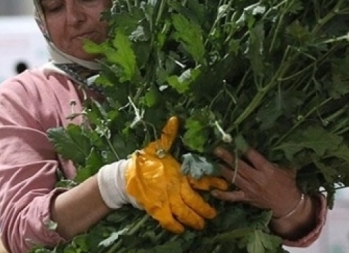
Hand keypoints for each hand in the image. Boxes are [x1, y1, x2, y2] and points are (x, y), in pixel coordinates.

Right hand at [125, 116, 227, 233]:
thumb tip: (175, 119)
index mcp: (177, 172)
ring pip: (184, 212)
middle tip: (214, 214)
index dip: (212, 182)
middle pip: (194, 200)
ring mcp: (165, 199)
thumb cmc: (143, 161)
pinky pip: (167, 220)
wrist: (124, 176)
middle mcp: (174, 187)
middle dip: (205, 208)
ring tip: (202, 224)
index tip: (223, 185)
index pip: (199, 178)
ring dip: (194, 219)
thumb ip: (168, 135)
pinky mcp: (156, 209)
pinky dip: (175, 226)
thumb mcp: (157, 146)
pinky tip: (181, 229)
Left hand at [211, 145, 303, 219]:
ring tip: (215, 163)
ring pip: (234, 178)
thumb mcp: (287, 169)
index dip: (243, 148)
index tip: (235, 141)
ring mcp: (250, 189)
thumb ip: (276, 161)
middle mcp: (256, 178)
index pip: (253, 156)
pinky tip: (213, 191)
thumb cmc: (288, 184)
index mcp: (267, 169)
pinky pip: (233, 196)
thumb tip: (270, 149)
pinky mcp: (247, 198)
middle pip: (239, 166)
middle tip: (217, 149)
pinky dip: (223, 194)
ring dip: (224, 170)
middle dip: (228, 157)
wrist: (287, 205)